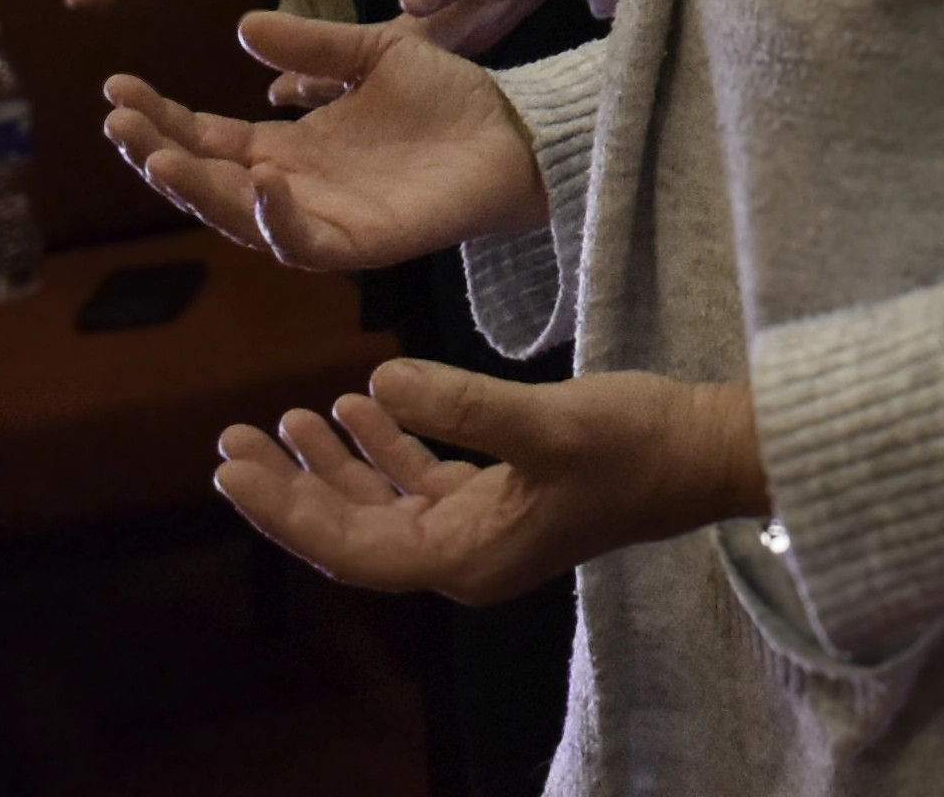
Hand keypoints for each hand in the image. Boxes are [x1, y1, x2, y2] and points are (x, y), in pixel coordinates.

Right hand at [106, 8, 548, 271]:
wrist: (517, 132)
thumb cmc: (447, 99)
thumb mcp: (373, 54)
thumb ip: (312, 47)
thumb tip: (243, 27)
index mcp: (288, 146)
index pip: (207, 135)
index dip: (161, 116)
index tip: (117, 85)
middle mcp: (293, 188)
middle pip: (207, 179)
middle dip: (158, 154)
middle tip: (118, 123)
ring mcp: (323, 219)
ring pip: (239, 218)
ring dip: (198, 190)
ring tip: (161, 156)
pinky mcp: (361, 244)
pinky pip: (305, 241)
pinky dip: (276, 217)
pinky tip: (258, 180)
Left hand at [214, 359, 763, 606]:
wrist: (712, 452)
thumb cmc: (639, 445)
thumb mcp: (548, 420)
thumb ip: (460, 406)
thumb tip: (377, 383)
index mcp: (466, 558)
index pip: (350, 546)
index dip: (286, 509)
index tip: (232, 471)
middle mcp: (464, 558)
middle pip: (352, 532)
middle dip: (291, 487)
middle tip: (231, 439)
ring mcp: (483, 530)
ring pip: (381, 506)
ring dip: (333, 464)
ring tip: (284, 416)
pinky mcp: (503, 498)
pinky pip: (421, 483)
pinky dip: (385, 448)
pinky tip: (360, 403)